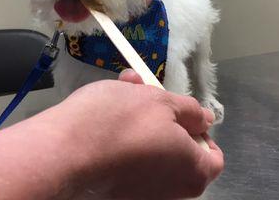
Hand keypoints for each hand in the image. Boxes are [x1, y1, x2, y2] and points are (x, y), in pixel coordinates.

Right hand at [12, 75, 222, 199]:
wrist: (64, 151)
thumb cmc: (121, 123)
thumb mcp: (162, 101)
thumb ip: (191, 112)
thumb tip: (206, 121)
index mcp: (193, 172)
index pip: (214, 156)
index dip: (201, 131)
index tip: (181, 113)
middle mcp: (172, 193)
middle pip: (179, 152)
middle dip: (164, 116)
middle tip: (145, 89)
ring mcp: (142, 195)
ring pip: (151, 151)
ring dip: (141, 119)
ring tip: (122, 89)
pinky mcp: (116, 192)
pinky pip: (129, 162)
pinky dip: (123, 139)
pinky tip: (106, 114)